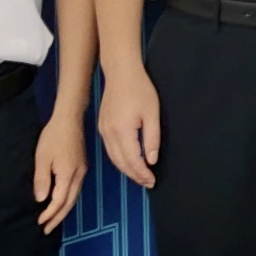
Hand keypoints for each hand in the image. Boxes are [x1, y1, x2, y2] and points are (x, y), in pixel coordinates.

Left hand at [34, 110, 90, 233]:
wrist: (69, 120)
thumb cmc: (53, 137)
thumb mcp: (42, 158)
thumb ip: (42, 180)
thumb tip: (42, 200)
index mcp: (68, 174)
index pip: (59, 201)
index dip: (50, 214)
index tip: (40, 223)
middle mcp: (78, 176)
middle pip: (70, 202)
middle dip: (58, 217)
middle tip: (47, 230)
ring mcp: (81, 171)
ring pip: (74, 197)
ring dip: (63, 210)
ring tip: (53, 220)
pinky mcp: (81, 167)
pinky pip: (75, 189)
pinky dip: (67, 200)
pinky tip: (61, 202)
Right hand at [98, 63, 162, 188]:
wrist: (121, 73)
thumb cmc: (140, 90)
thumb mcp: (152, 114)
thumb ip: (152, 139)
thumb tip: (151, 160)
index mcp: (122, 131)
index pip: (132, 161)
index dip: (142, 174)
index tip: (152, 181)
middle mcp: (109, 134)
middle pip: (121, 163)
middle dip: (135, 175)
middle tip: (148, 182)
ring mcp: (103, 131)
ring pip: (114, 158)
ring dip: (126, 169)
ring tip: (140, 176)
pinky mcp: (102, 127)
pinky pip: (110, 150)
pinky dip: (119, 159)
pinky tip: (129, 161)